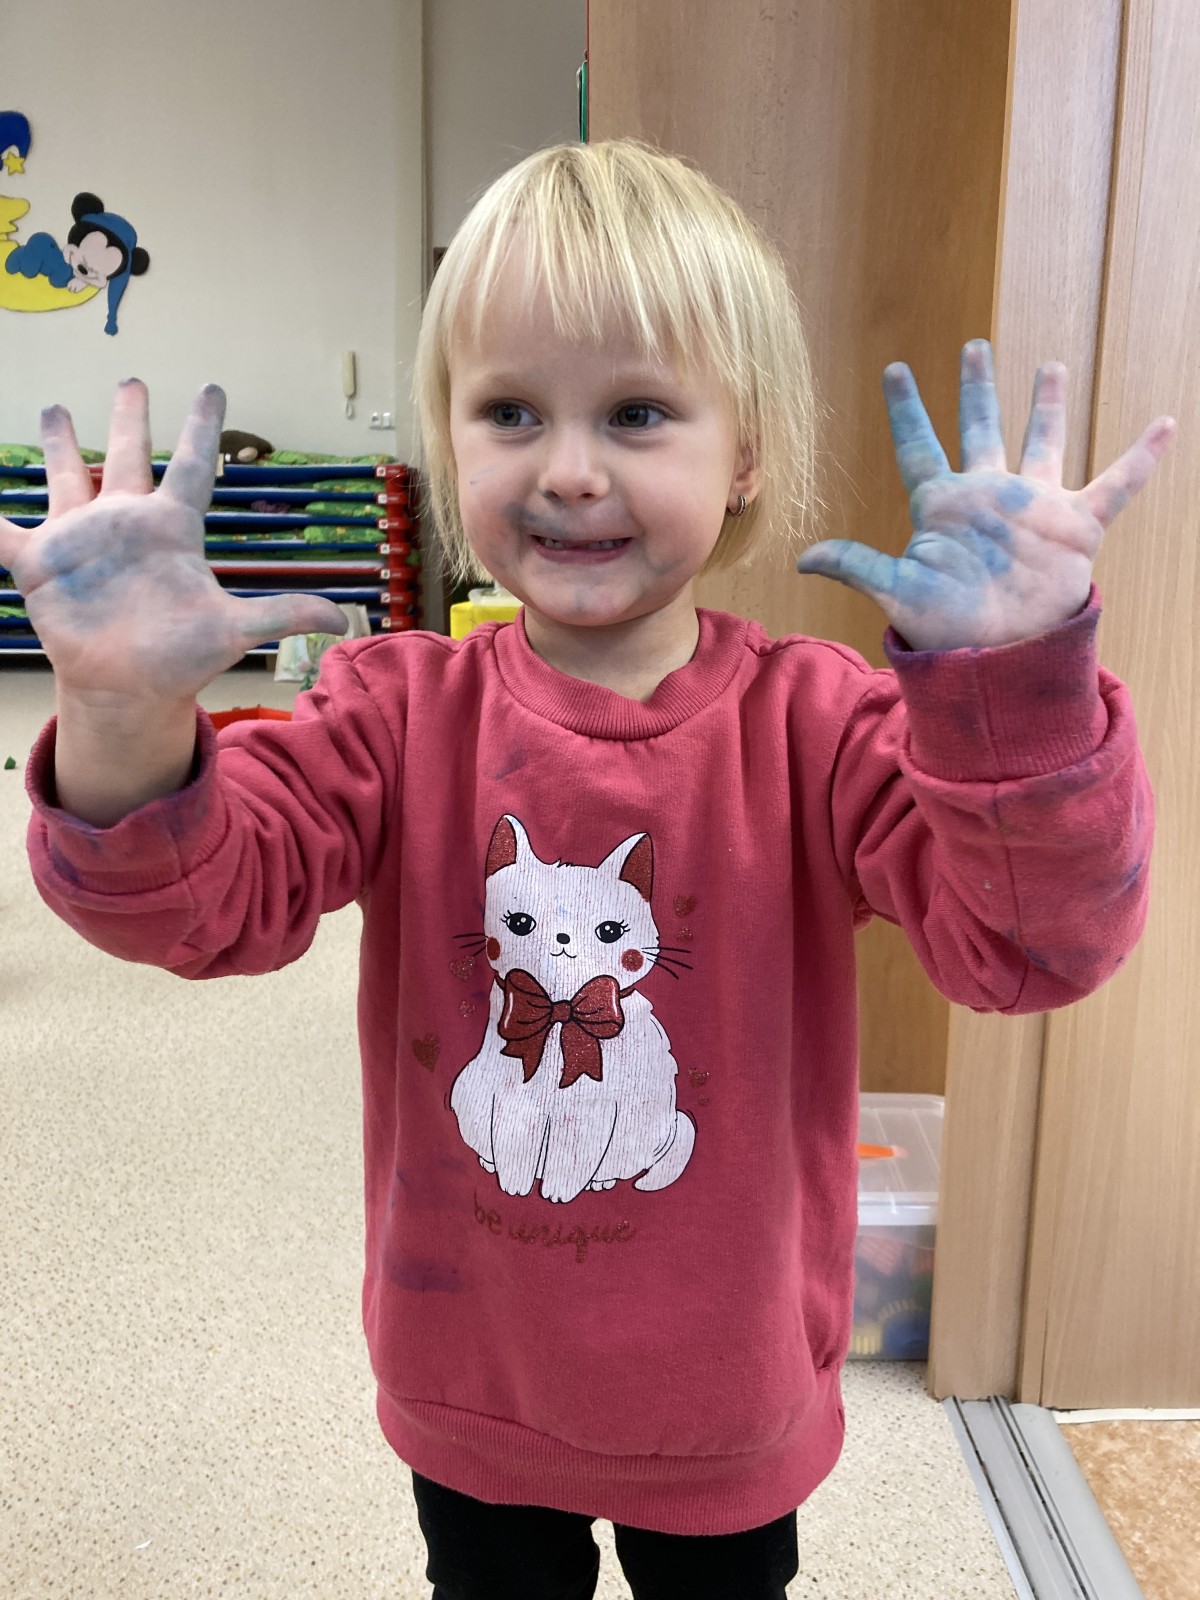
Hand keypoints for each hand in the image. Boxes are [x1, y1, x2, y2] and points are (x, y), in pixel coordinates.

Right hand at [0, 380, 348, 703]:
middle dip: (126, 418)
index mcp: (170, 529)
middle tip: (130, 378)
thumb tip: (343, 618)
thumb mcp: (234, 630)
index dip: (201, 426)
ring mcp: (80, 539)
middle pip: (125, 457)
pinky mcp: (39, 564)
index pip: (189, 464)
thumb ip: (283, 614)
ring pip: (66, 478)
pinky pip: (2, 532)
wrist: (129, 689)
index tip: (212, 387)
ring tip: (54, 407)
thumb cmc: (180, 657)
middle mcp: (124, 523)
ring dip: (59, 444)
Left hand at [795, 340, 1175, 649]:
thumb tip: (803, 556)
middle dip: (977, 389)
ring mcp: (1033, 507)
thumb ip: (856, 564)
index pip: (919, 444)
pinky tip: (1164, 426)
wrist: (1000, 656)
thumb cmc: (946, 627)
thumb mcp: (897, 590)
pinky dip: (1141, 458)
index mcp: (943, 505)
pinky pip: (1116, 484)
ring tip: (1052, 366)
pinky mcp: (1075, 526)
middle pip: (981, 428)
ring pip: (1042, 442)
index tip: (895, 369)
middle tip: (974, 346)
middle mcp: (987, 496)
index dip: (906, 409)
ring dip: (1047, 407)